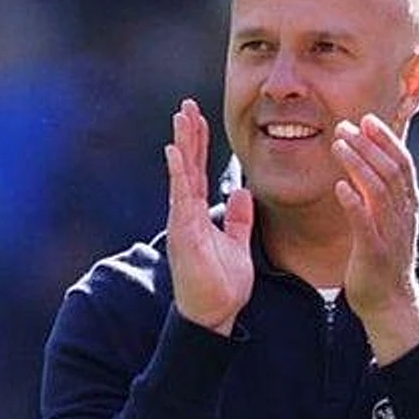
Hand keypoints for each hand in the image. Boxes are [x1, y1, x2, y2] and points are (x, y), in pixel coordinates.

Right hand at [164, 98, 254, 335]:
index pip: (199, 170)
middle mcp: (187, 212)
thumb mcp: (238, 243)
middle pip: (188, 165)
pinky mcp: (184, 230)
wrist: (214, 313)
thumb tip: (243, 192)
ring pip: (182, 173)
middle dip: (188, 134)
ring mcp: (183, 219)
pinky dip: (178, 172)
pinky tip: (174, 151)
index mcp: (199, 213)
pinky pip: (181, 196)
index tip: (200, 117)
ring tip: (181, 116)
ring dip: (181, 144)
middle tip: (187, 104)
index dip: (200, 143)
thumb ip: (239, 218)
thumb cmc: (222, 284)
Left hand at [332, 114, 418, 363]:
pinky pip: (364, 224)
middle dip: (369, 145)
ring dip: (359, 165)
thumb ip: (381, 195)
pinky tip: (339, 187)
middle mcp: (403, 216)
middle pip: (391, 171)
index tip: (367, 120)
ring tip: (338, 145)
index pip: (402, 163)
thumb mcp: (387, 221)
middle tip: (346, 126)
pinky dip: (353, 203)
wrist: (390, 303)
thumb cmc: (383, 259)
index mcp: (407, 206)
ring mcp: (390, 234)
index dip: (386, 139)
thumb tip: (369, 163)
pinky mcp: (374, 253)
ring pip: (379, 191)